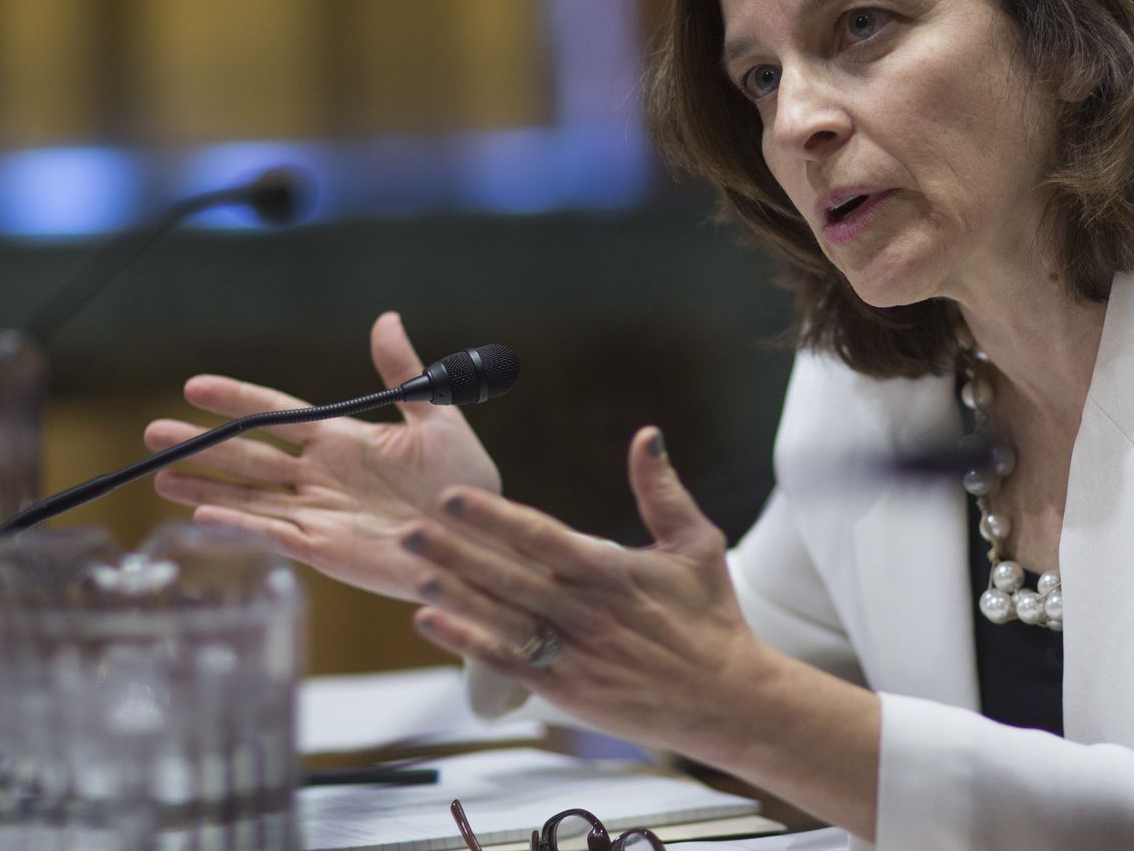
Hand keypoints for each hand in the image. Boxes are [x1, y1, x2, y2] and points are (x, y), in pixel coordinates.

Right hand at [144, 312, 500, 602]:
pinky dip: (239, 525)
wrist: (480, 537)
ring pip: (248, 496)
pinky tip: (202, 516)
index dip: (236, 400)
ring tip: (159, 476)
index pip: (276, 415)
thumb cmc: (463, 481)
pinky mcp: (325, 550)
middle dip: (202, 445)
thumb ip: (404, 373)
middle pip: (249, 456)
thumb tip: (387, 318)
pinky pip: (273, 534)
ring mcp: (318, 514)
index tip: (194, 386)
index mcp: (342, 440)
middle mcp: (321, 476)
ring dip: (204, 488)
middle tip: (153, 432)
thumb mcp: (437, 418)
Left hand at [402, 427, 772, 754]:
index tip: (452, 496)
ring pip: (500, 619)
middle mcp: (585, 612)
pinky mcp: (566, 690)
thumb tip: (648, 434)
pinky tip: (431, 622)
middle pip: (508, 576)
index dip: (493, 517)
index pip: (540, 537)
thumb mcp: (697, 544)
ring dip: (454, 595)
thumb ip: (663, 490)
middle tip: (407, 529)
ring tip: (412, 570)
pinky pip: (507, 663)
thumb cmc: (712, 617)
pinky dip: (467, 643)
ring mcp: (573, 654)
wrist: (726, 699)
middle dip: (455, 552)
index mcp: (611, 571)